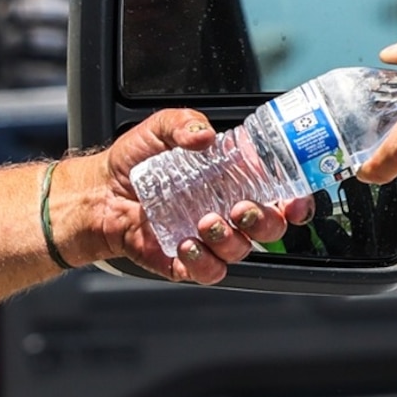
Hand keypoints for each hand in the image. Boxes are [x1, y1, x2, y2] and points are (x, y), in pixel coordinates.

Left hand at [70, 110, 315, 282]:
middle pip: (270, 228)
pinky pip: (209, 272)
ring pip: (241, 252)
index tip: (294, 201)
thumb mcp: (159, 128)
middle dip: (264, 222)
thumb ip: (184, 123)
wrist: (99, 192)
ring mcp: (209, 239)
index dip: (296, 202)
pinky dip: (203, 264)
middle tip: (240, 209)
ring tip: (203, 223)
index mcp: (233, 180)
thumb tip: (205, 135)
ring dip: (229, 240)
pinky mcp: (186, 261)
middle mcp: (227, 212)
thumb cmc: (135, 161)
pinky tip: (185, 245)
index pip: (280, 194)